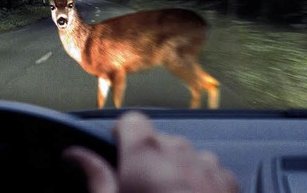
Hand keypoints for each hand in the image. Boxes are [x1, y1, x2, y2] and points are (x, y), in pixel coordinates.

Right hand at [63, 111, 238, 192]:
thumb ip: (96, 178)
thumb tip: (76, 155)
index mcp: (145, 154)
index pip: (131, 120)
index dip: (121, 135)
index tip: (117, 153)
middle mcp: (179, 152)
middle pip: (158, 140)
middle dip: (147, 159)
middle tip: (138, 191)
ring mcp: (208, 167)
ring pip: (185, 156)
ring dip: (175, 170)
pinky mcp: (230, 184)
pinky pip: (209, 171)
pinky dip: (199, 183)